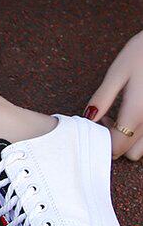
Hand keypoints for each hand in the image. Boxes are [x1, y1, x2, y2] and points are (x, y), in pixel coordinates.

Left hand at [84, 31, 142, 160]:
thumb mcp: (118, 72)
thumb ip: (102, 98)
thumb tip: (87, 118)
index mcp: (137, 113)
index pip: (116, 146)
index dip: (101, 141)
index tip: (97, 124)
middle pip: (131, 153)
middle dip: (116, 142)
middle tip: (109, 119)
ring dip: (132, 140)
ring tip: (124, 117)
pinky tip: (139, 112)